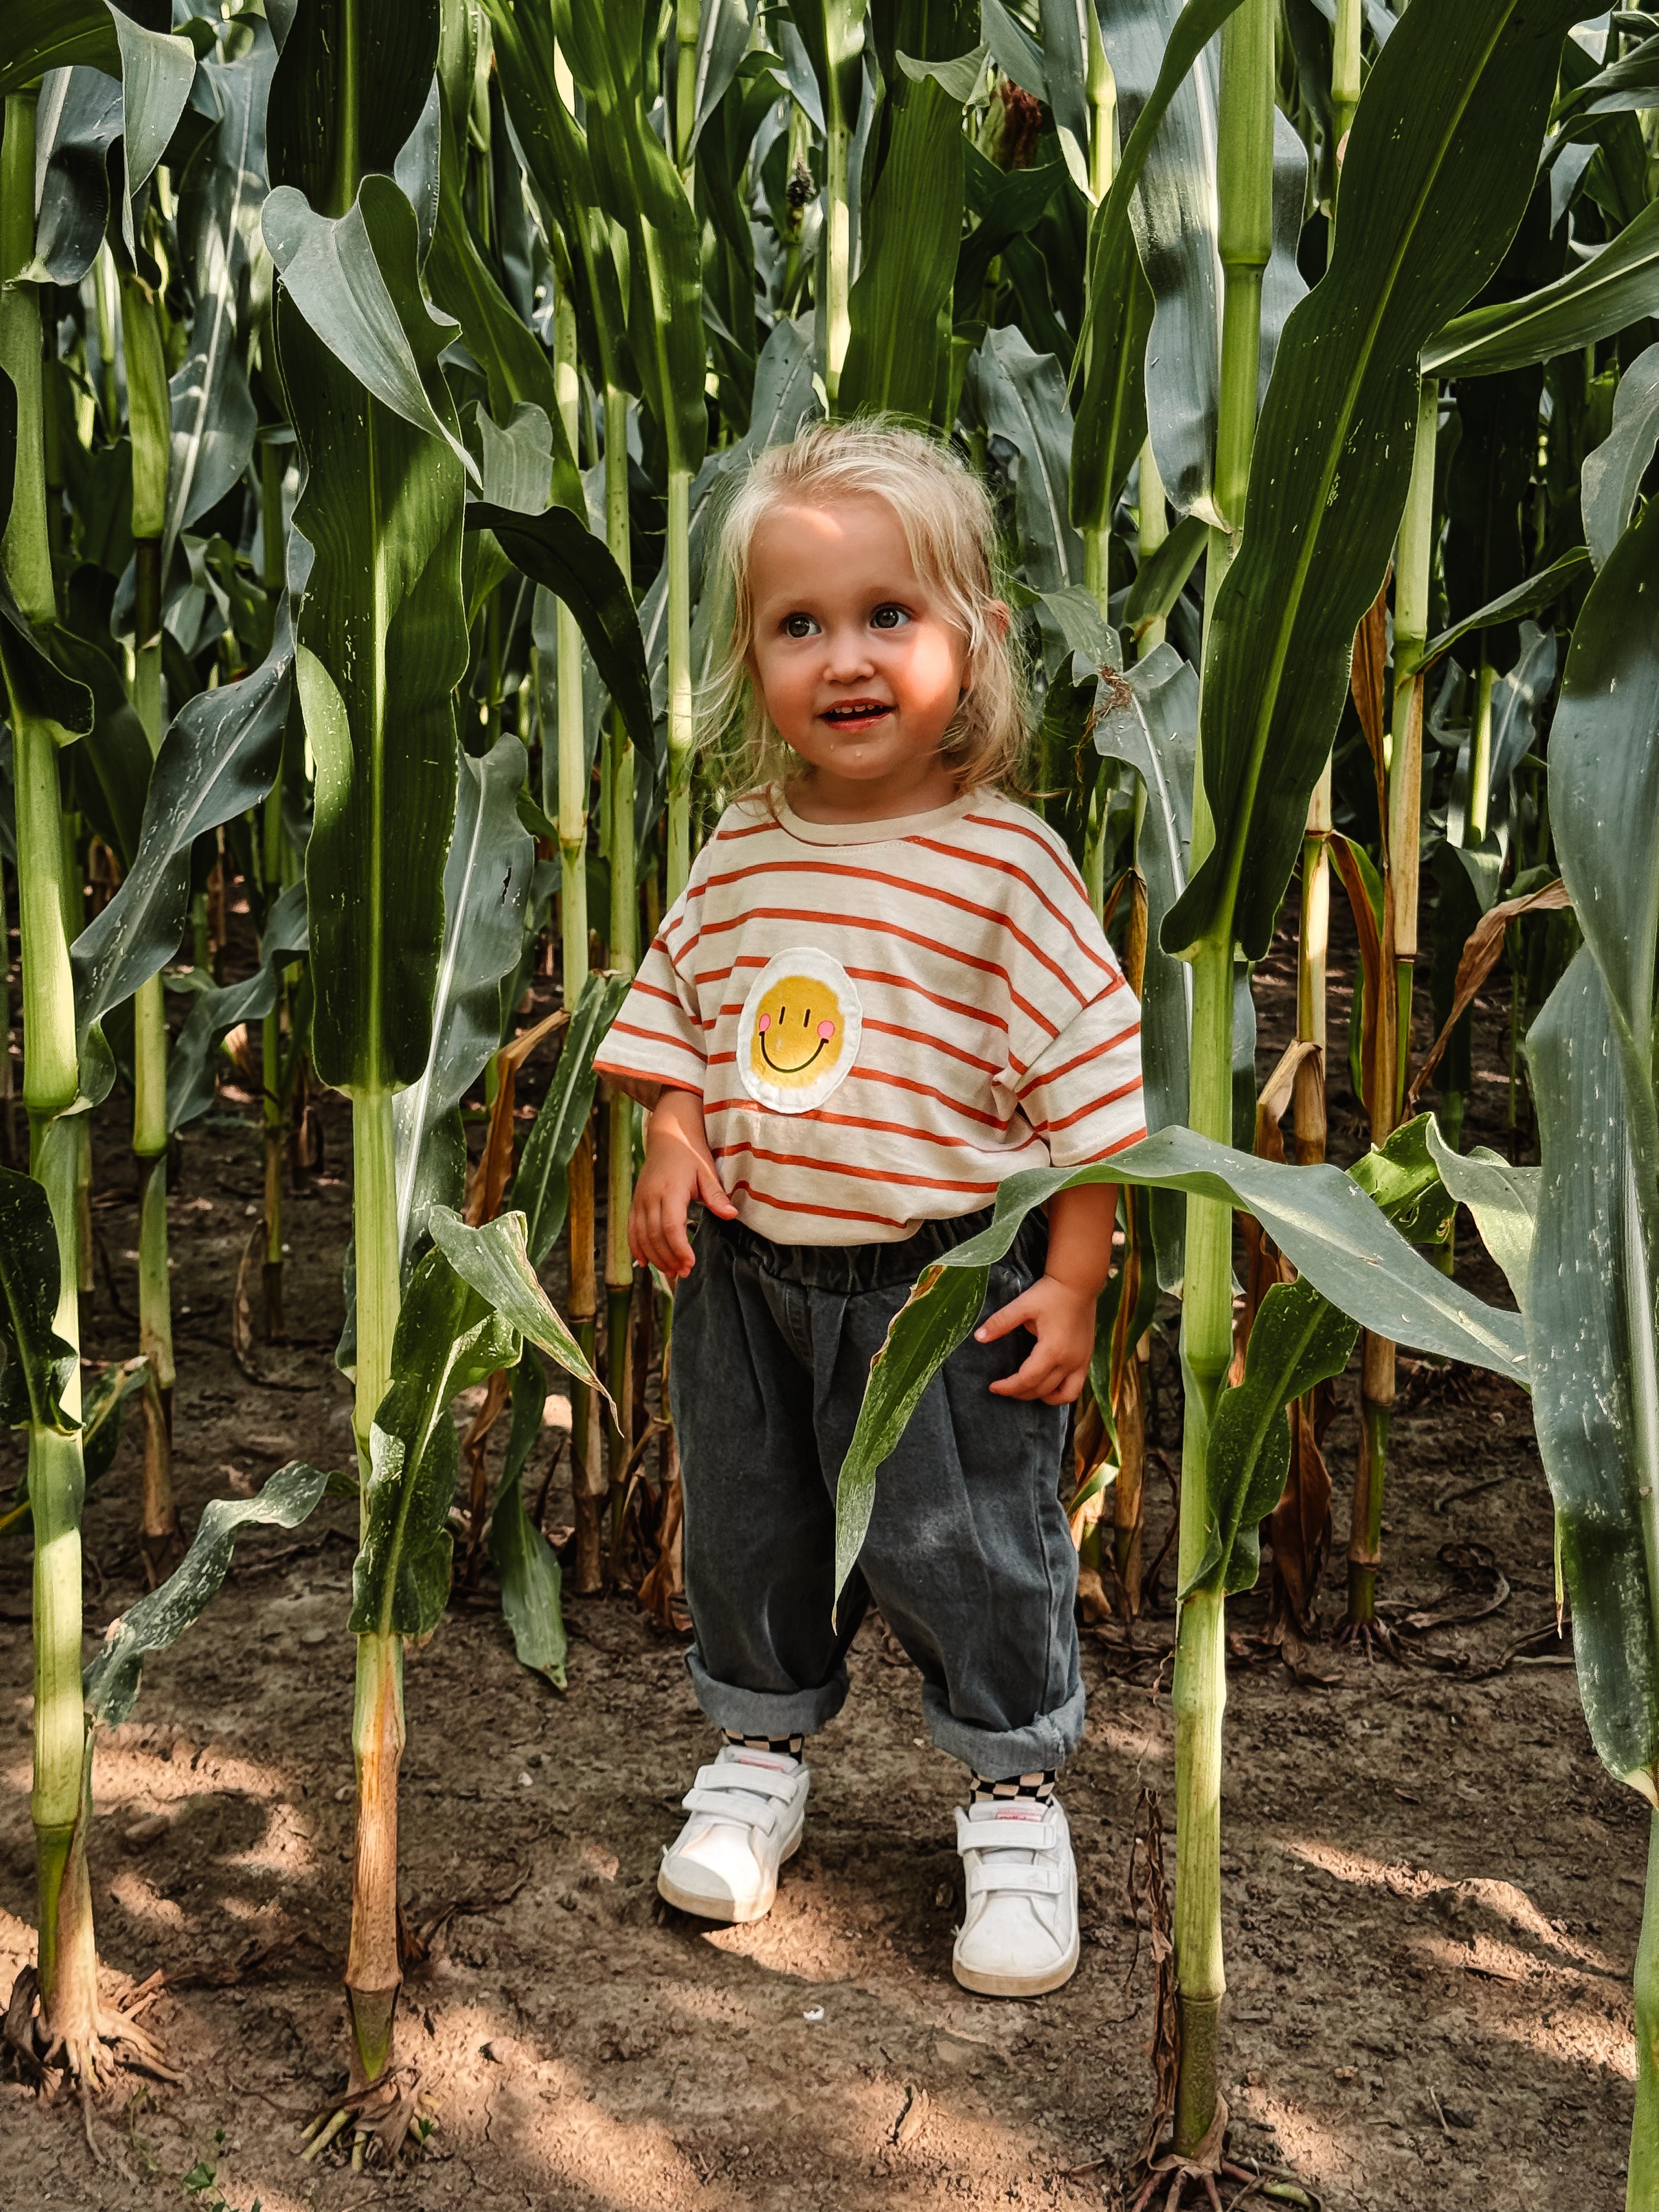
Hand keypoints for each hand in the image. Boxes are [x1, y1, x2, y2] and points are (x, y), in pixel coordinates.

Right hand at [627, 1088, 737, 1280]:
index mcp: (670, 1190)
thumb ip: (716, 1196)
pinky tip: (646, 1263)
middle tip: (685, 1273)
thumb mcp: (707, 1172)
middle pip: (654, 1236)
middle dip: (668, 1258)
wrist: (667, 1136)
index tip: (690, 1262)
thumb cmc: (690, 1154)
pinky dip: (636, 1248)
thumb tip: (731, 1216)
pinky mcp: (635, 1202)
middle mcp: (650, 1197)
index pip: (670, 1225)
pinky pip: (631, 1230)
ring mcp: (639, 1200)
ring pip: (641, 1236)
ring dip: (655, 1257)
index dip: (678, 1247)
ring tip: (672, 1271)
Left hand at [976, 1272, 1096, 1404]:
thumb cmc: (1050, 1294)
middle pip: (1041, 1390)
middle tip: (1003, 1387)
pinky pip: (1075, 1388)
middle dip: (1019, 1393)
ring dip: (1040, 1396)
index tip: (993, 1386)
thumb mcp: (1022, 1305)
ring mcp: (1081, 1362)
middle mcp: (1069, 1362)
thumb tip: (978, 1337)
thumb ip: (1000, 1322)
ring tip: (1024, 1389)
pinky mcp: (1086, 1359)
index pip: (1027, 1380)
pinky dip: (1060, 1393)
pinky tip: (1048, 1387)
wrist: (1078, 1284)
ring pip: (1061, 1395)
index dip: (1008, 1387)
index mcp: (1052, 1350)